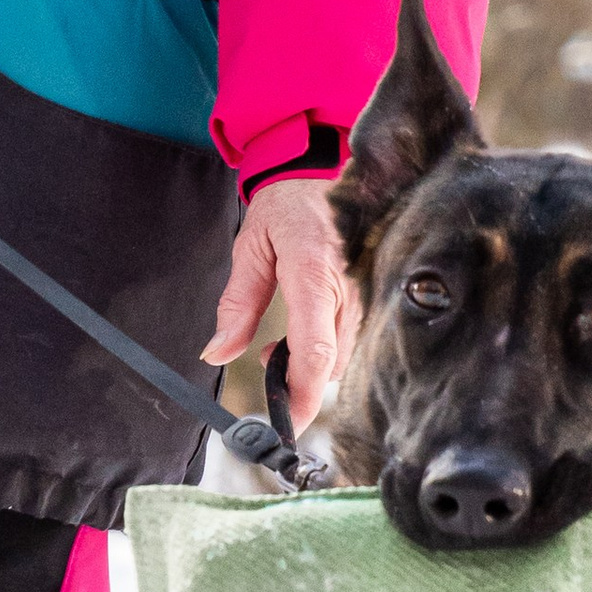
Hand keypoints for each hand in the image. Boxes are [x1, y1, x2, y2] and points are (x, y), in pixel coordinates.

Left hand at [202, 175, 357, 433]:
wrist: (324, 166)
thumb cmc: (286, 204)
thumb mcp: (250, 248)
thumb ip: (236, 305)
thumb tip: (217, 354)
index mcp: (313, 271)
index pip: (314, 350)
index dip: (301, 395)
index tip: (286, 424)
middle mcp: (348, 286)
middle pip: (328, 364)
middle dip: (297, 379)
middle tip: (265, 359)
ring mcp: (367, 291)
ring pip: (341, 356)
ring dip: (310, 362)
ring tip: (280, 340)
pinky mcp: (374, 293)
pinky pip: (352, 338)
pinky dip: (325, 346)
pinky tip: (305, 329)